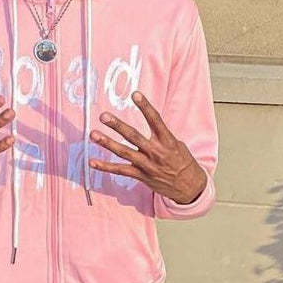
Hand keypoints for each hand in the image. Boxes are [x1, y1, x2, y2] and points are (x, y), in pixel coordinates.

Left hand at [88, 90, 206, 203]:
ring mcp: (147, 165)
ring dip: (107, 143)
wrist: (189, 187)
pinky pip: (120, 170)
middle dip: (117, 126)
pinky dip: (105, 167)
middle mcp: (156, 152)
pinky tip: (92, 162)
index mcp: (167, 141)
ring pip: (124, 152)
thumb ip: (161, 136)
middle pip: (133, 136)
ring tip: (93, 134)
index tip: (135, 95)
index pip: (155, 120)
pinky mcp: (141, 176)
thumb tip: (150, 124)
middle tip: (104, 116)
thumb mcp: (177, 145)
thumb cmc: (183, 163)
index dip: (145, 107)